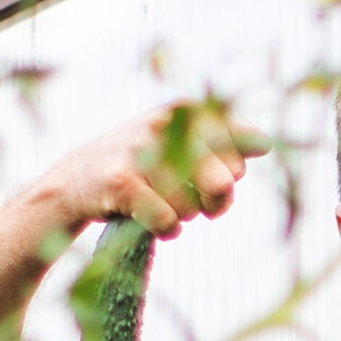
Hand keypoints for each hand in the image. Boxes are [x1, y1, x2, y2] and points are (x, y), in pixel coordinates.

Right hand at [25, 102, 267, 239]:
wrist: (76, 181)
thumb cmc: (145, 167)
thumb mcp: (185, 146)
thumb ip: (227, 144)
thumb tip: (265, 144)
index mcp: (187, 111)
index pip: (242, 146)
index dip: (233, 172)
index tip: (214, 174)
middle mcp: (164, 124)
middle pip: (223, 180)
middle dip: (215, 201)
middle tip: (196, 202)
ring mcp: (140, 151)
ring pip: (192, 206)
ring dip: (182, 215)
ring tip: (159, 203)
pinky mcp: (121, 182)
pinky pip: (167, 220)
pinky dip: (166, 229)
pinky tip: (153, 221)